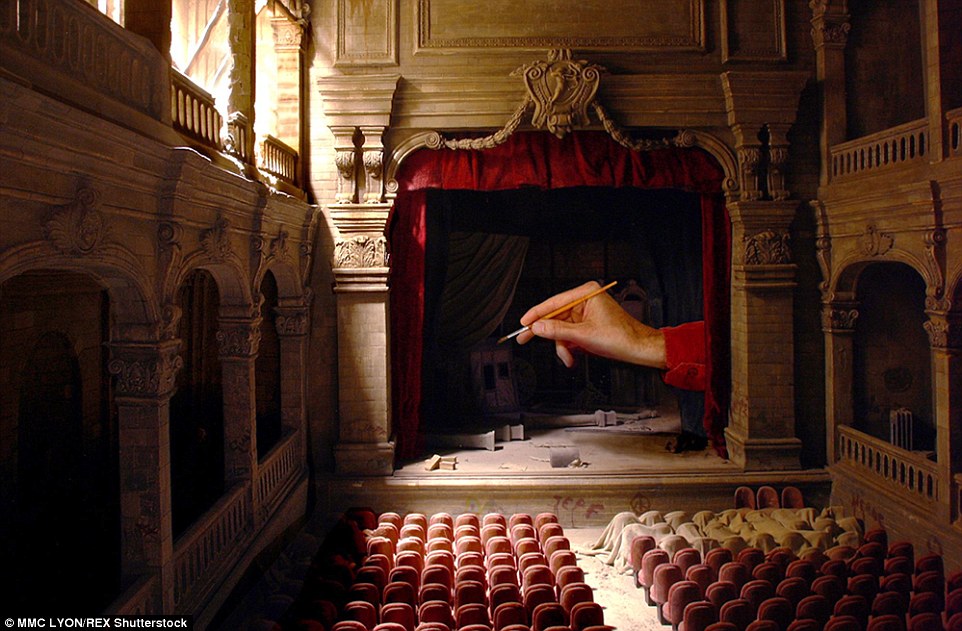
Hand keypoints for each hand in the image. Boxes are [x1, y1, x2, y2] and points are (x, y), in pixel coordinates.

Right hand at [516, 281, 666, 369]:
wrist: (638, 349)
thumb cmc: (621, 337)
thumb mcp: (583, 335)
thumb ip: (557, 330)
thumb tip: (537, 327)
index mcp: (587, 293)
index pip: (554, 302)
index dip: (536, 313)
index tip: (524, 322)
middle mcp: (585, 301)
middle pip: (556, 317)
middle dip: (548, 334)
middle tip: (525, 338)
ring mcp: (586, 314)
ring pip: (561, 330)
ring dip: (562, 346)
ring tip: (567, 358)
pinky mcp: (587, 325)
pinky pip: (570, 335)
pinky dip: (569, 347)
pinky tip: (572, 356)